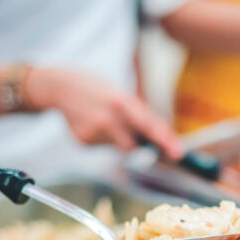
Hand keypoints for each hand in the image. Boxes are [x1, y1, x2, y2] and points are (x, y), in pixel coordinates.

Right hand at [24, 68, 182, 158]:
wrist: (61, 87)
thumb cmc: (97, 91)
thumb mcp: (120, 96)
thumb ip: (137, 115)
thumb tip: (159, 137)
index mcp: (123, 102)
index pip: (149, 125)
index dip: (165, 140)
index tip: (178, 152)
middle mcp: (111, 117)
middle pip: (134, 146)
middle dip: (143, 148)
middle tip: (157, 150)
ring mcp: (96, 130)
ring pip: (118, 147)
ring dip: (118, 140)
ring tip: (104, 122)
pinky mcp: (83, 140)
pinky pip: (101, 148)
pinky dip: (100, 140)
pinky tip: (90, 125)